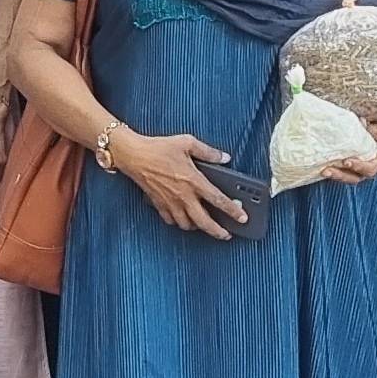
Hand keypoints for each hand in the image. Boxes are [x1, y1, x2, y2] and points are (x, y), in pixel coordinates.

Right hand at [116, 131, 245, 240]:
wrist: (133, 155)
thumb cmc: (158, 148)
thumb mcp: (187, 142)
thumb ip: (208, 152)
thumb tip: (224, 157)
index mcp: (193, 180)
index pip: (218, 200)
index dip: (233, 211)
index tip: (243, 218)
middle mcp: (183, 196)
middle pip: (205, 222)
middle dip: (218, 232)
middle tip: (226, 234)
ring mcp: (170, 203)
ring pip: (188, 225)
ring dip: (198, 227)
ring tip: (205, 225)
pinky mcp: (159, 205)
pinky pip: (172, 221)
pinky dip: (179, 223)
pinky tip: (184, 218)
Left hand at [314, 117, 376, 184]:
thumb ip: (374, 129)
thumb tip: (360, 122)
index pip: (369, 168)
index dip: (358, 166)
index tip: (347, 161)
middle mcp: (372, 167)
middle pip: (355, 177)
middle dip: (340, 175)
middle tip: (326, 170)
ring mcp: (365, 167)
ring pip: (349, 176)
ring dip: (336, 174)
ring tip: (322, 170)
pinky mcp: (359, 162)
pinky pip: (347, 170)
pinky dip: (337, 168)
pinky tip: (324, 163)